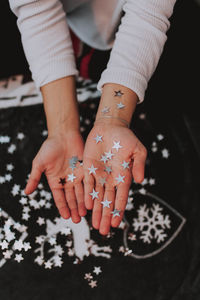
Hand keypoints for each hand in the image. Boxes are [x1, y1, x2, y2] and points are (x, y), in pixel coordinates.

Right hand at [24, 131, 86, 222]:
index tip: (66, 217)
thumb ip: (34, 178)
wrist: (64, 135)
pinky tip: (93, 200)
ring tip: (86, 213)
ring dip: (83, 203)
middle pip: (71, 198)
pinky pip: (89, 183)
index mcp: (56, 181)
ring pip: (81, 193)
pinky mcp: (86, 170)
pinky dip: (90, 192)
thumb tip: (26, 193)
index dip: (63, 207)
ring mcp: (77, 176)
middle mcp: (67, 181)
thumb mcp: (39, 163)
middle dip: (74, 209)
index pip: (60, 198)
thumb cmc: (50, 148)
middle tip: (78, 220)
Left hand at [83, 120, 146, 234]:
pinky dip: (87, 195)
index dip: (118, 210)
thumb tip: (140, 181)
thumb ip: (138, 165)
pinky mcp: (89, 169)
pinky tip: (87, 207)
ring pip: (97, 196)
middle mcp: (111, 178)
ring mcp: (99, 175)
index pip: (121, 196)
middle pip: (108, 201)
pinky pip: (88, 184)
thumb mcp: (137, 150)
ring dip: (96, 211)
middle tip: (103, 231)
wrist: (110, 127)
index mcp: (123, 176)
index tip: (117, 224)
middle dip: (106, 216)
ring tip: (95, 225)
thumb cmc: (126, 138)